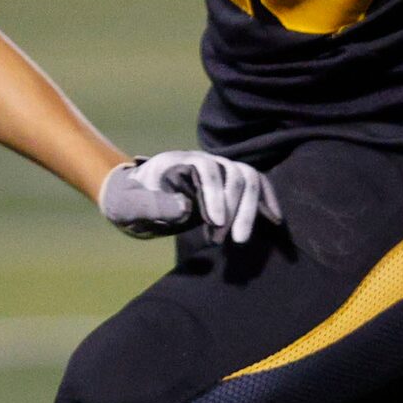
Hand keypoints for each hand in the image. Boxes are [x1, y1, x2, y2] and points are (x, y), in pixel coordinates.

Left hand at [100, 151, 282, 243]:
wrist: (133, 197)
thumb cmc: (128, 201)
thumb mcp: (129, 205)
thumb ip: (152, 205)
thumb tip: (186, 207)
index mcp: (178, 161)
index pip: (205, 169)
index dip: (214, 195)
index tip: (216, 223)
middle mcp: (203, 160)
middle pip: (233, 174)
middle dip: (235, 208)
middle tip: (225, 241)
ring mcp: (219, 170)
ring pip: (249, 179)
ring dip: (250, 209)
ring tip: (238, 240)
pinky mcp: (228, 185)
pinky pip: (255, 186)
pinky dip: (266, 201)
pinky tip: (275, 220)